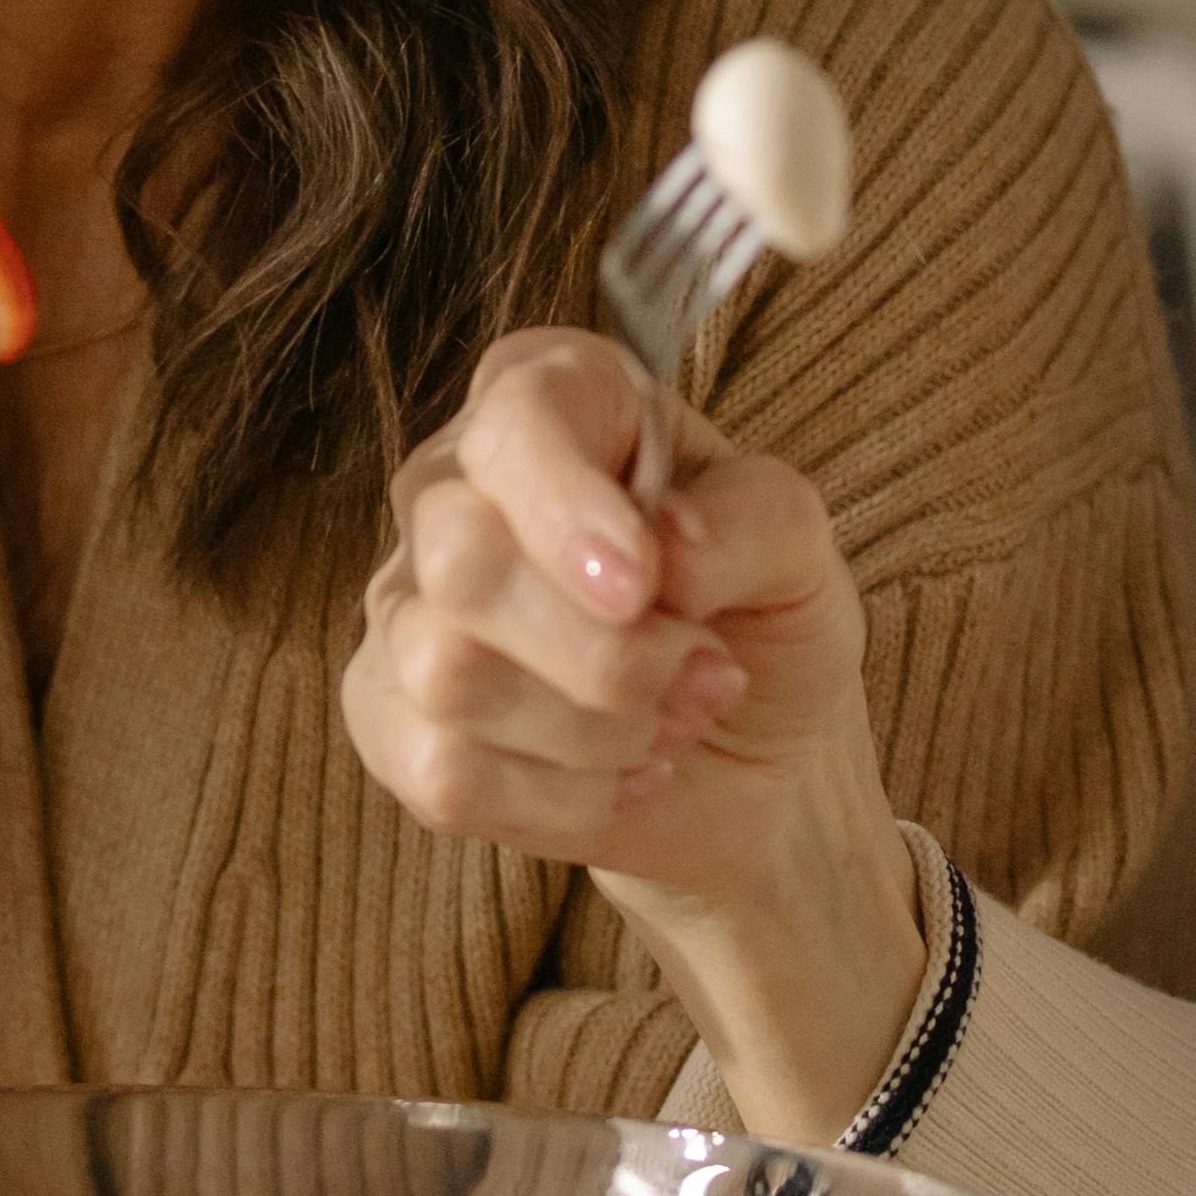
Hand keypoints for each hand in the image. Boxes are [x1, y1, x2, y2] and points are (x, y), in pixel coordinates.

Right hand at [341, 327, 923, 1132]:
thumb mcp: (806, 551)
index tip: (652, 573)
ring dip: (591, 726)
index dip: (566, 491)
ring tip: (665, 727)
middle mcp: (454, 485)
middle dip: (607, 648)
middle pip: (456, 549)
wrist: (766, 786)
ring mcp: (404, 611)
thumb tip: (647, 542)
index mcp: (557, 405)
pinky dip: (549, 796)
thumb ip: (740, 513)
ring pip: (441, 669)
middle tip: (697, 677)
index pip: (514, 398)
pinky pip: (428, 772)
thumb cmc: (779, 637)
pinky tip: (611, 786)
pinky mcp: (389, 730)